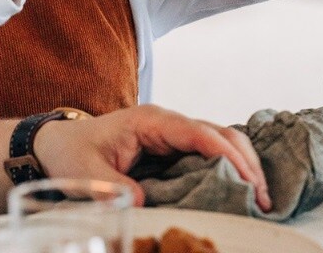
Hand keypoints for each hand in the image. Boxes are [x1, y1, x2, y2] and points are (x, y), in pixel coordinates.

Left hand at [33, 104, 271, 211]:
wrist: (58, 144)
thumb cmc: (72, 152)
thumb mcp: (86, 172)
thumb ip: (112, 185)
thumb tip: (141, 201)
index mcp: (150, 121)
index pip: (198, 133)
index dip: (226, 155)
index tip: (248, 181)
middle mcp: (168, 123)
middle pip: (221, 134)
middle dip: (247, 162)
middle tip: (264, 199)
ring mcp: (173, 135)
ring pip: (222, 142)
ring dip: (244, 167)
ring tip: (262, 200)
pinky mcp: (174, 149)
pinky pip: (211, 155)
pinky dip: (232, 171)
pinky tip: (242, 193)